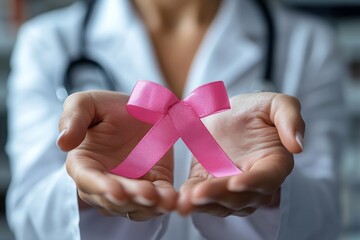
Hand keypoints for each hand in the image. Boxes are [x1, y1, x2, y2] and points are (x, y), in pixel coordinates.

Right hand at [57, 91, 176, 220]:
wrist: (140, 108)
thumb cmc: (108, 107)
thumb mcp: (87, 103)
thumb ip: (73, 118)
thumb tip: (63, 142)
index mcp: (84, 163)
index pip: (88, 180)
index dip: (100, 187)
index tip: (114, 190)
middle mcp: (105, 181)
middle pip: (113, 199)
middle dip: (129, 199)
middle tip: (145, 193)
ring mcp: (130, 186)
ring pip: (135, 206)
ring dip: (148, 206)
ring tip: (162, 200)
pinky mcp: (154, 184)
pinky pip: (159, 199)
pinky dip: (165, 202)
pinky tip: (173, 200)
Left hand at [177, 93, 304, 216]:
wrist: (227, 113)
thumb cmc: (254, 109)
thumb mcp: (275, 104)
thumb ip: (290, 118)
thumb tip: (298, 146)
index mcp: (274, 163)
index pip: (268, 178)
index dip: (254, 182)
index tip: (236, 181)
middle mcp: (254, 182)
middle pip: (241, 196)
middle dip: (221, 196)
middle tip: (201, 193)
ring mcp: (229, 186)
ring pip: (220, 202)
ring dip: (204, 204)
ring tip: (186, 201)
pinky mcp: (207, 184)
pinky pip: (200, 196)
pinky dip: (190, 200)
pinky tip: (179, 200)